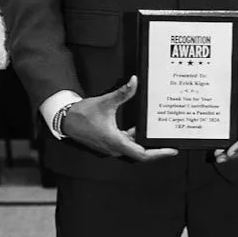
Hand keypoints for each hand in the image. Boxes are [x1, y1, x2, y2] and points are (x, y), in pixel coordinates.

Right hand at [58, 77, 179, 162]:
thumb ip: (122, 93)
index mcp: (116, 142)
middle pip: (141, 153)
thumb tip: (134, 81)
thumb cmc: (82, 114)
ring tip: (157, 135)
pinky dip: (134, 138)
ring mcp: (111, 147)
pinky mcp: (108, 143)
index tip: (171, 150)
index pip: (142, 154)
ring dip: (144, 143)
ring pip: (133, 149)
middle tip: (170, 143)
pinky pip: (125, 144)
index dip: (159, 153)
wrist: (65, 120)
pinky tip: (139, 128)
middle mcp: (114, 148)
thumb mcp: (105, 102)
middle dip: (156, 149)